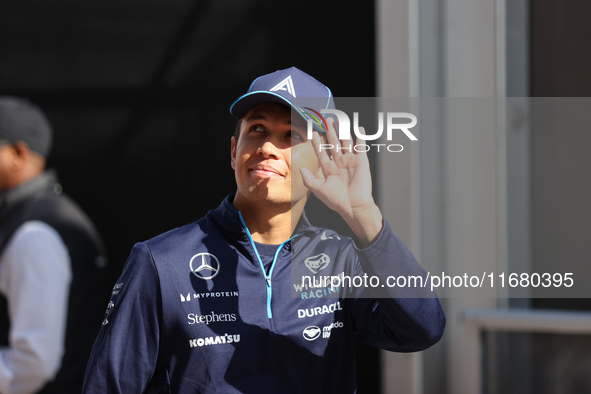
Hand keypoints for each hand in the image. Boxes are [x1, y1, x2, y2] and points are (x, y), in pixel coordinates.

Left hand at [300, 118, 382, 246]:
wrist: (353, 206)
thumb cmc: (336, 200)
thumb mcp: (318, 190)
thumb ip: (308, 179)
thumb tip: (300, 168)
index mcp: (329, 169)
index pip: (322, 152)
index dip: (317, 142)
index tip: (314, 133)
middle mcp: (339, 163)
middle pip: (333, 143)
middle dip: (330, 131)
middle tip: (327, 120)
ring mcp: (350, 161)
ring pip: (345, 142)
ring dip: (343, 131)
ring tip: (339, 120)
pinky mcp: (361, 162)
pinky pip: (360, 147)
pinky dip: (360, 137)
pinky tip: (358, 128)